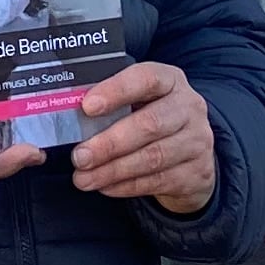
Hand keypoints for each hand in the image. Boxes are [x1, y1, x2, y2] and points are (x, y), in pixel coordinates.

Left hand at [69, 58, 218, 215]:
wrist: (192, 155)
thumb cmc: (152, 120)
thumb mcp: (140, 102)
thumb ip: (113, 104)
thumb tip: (68, 113)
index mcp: (171, 81)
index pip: (146, 78)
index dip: (116, 91)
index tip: (87, 106)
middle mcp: (189, 108)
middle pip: (150, 124)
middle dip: (109, 143)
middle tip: (79, 157)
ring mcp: (197, 141)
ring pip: (152, 157)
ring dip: (112, 170)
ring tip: (83, 178)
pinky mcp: (196, 173)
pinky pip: (157, 181)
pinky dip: (126, 186)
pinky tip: (104, 187)